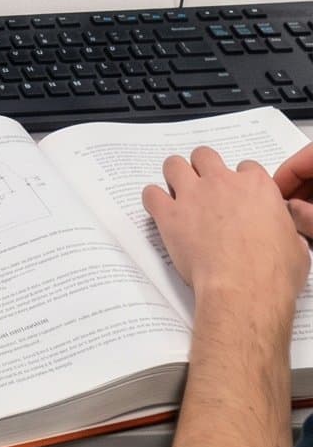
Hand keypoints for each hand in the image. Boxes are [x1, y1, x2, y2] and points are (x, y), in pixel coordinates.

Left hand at [142, 146, 309, 321]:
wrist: (244, 289)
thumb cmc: (272, 273)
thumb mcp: (296, 247)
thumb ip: (286, 230)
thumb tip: (286, 235)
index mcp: (256, 187)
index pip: (246, 168)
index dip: (240, 181)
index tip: (237, 195)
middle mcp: (222, 183)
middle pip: (205, 156)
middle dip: (203, 169)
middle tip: (204, 189)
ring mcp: (193, 195)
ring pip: (173, 165)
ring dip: (175, 177)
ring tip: (178, 194)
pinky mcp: (170, 215)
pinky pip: (150, 194)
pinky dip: (153, 201)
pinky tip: (159, 212)